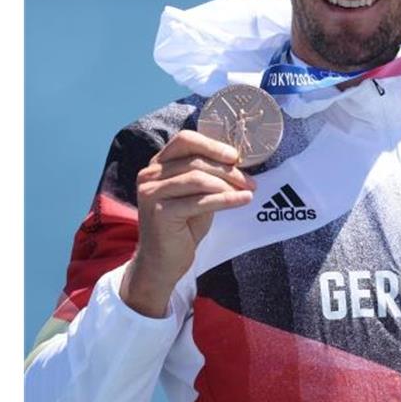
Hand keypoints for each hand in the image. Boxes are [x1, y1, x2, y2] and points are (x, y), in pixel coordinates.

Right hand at [121, 130, 255, 316]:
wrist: (163, 261)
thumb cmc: (182, 226)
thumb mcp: (196, 195)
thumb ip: (208, 176)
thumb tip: (238, 162)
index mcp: (157, 165)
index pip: (185, 140)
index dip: (212, 145)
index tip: (236, 156)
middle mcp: (149, 175)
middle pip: (195, 161)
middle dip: (228, 170)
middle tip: (251, 181)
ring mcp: (151, 193)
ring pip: (197, 178)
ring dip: (229, 184)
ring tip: (249, 190)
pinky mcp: (159, 213)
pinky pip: (200, 201)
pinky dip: (226, 199)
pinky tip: (244, 200)